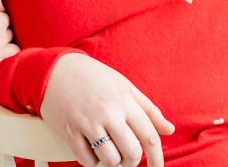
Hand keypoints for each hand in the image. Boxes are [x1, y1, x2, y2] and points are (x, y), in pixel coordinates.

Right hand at [0, 0, 18, 67]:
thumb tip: (3, 8)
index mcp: (2, 21)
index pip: (5, 19)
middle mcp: (3, 36)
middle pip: (9, 33)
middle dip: (1, 32)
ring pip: (12, 48)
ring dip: (6, 45)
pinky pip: (6, 62)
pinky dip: (5, 59)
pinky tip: (1, 57)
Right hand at [40, 53, 174, 166]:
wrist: (57, 69)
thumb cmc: (95, 78)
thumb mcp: (125, 87)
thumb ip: (149, 110)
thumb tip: (169, 130)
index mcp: (125, 101)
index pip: (149, 136)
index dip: (157, 157)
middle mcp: (108, 113)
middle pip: (131, 152)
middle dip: (132, 161)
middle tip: (128, 157)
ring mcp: (88, 123)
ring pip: (110, 160)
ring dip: (113, 162)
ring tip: (110, 152)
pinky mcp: (69, 132)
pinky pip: (87, 161)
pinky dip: (93, 162)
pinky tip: (93, 151)